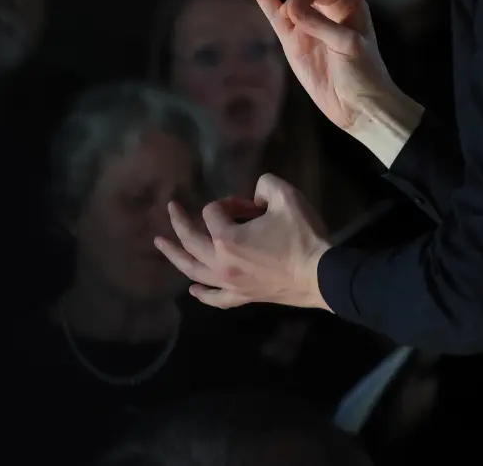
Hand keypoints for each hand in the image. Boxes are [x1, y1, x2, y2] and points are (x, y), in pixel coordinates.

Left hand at [155, 173, 331, 310]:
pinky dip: (202, 294)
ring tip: (161, 244)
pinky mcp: (243, 297)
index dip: (231, 202)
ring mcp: (229, 283)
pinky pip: (216, 298)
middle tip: (171, 208)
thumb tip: (256, 196)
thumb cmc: (303, 236)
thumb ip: (265, 184)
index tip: (253, 206)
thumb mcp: (286, 197)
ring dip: (175, 256)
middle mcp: (220, 262)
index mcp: (227, 238)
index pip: (214, 211)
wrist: (321, 275)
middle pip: (190, 239)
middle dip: (179, 221)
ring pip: (193, 270)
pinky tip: (193, 289)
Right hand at [244, 0, 394, 133]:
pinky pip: (274, 12)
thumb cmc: (364, 72)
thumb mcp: (348, 45)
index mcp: (346, 2)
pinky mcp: (293, 39)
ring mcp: (307, 22)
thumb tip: (289, 9)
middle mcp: (326, 7)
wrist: (358, 105)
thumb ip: (319, 24)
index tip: (293, 15)